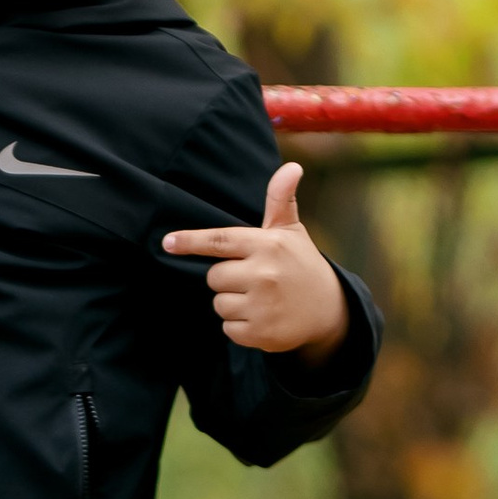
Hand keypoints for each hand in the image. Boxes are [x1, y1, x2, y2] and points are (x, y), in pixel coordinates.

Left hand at [161, 161, 348, 356]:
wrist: (330, 310)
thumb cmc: (301, 265)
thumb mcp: (291, 231)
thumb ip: (281, 200)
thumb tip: (291, 166)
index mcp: (268, 244)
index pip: (220, 240)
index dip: (191, 241)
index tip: (167, 242)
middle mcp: (264, 273)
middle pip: (214, 277)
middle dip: (226, 279)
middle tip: (253, 279)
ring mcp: (262, 305)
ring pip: (219, 304)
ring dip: (232, 304)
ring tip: (260, 300)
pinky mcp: (260, 332)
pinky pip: (228, 328)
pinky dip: (240, 327)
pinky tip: (263, 318)